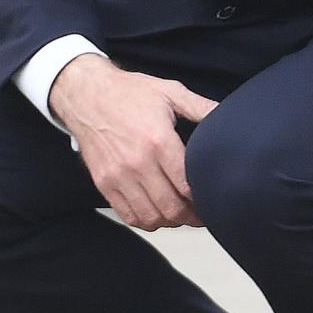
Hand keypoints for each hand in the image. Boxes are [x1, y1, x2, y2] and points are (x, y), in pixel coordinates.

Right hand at [49, 55, 217, 229]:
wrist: (85, 95)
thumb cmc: (129, 92)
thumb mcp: (170, 91)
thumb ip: (201, 107)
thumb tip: (227, 116)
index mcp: (159, 141)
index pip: (187, 187)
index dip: (204, 199)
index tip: (212, 199)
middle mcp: (137, 163)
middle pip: (172, 208)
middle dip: (192, 216)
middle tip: (201, 213)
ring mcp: (118, 176)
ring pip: (151, 217)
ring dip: (170, 221)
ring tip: (180, 213)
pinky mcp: (104, 183)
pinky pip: (128, 215)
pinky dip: (146, 220)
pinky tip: (156, 211)